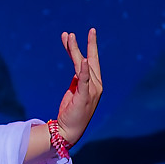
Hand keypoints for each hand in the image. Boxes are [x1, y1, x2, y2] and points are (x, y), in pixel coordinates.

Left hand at [53, 29, 101, 146]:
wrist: (69, 131)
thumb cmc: (71, 112)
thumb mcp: (74, 91)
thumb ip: (78, 79)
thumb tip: (79, 66)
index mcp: (93, 83)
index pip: (90, 61)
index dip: (88, 46)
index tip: (86, 33)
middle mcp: (95, 85)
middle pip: (87, 60)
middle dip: (81, 44)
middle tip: (71, 32)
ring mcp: (92, 91)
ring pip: (83, 66)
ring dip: (76, 50)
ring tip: (69, 36)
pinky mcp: (85, 96)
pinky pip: (84, 80)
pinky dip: (85, 70)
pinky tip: (85, 60)